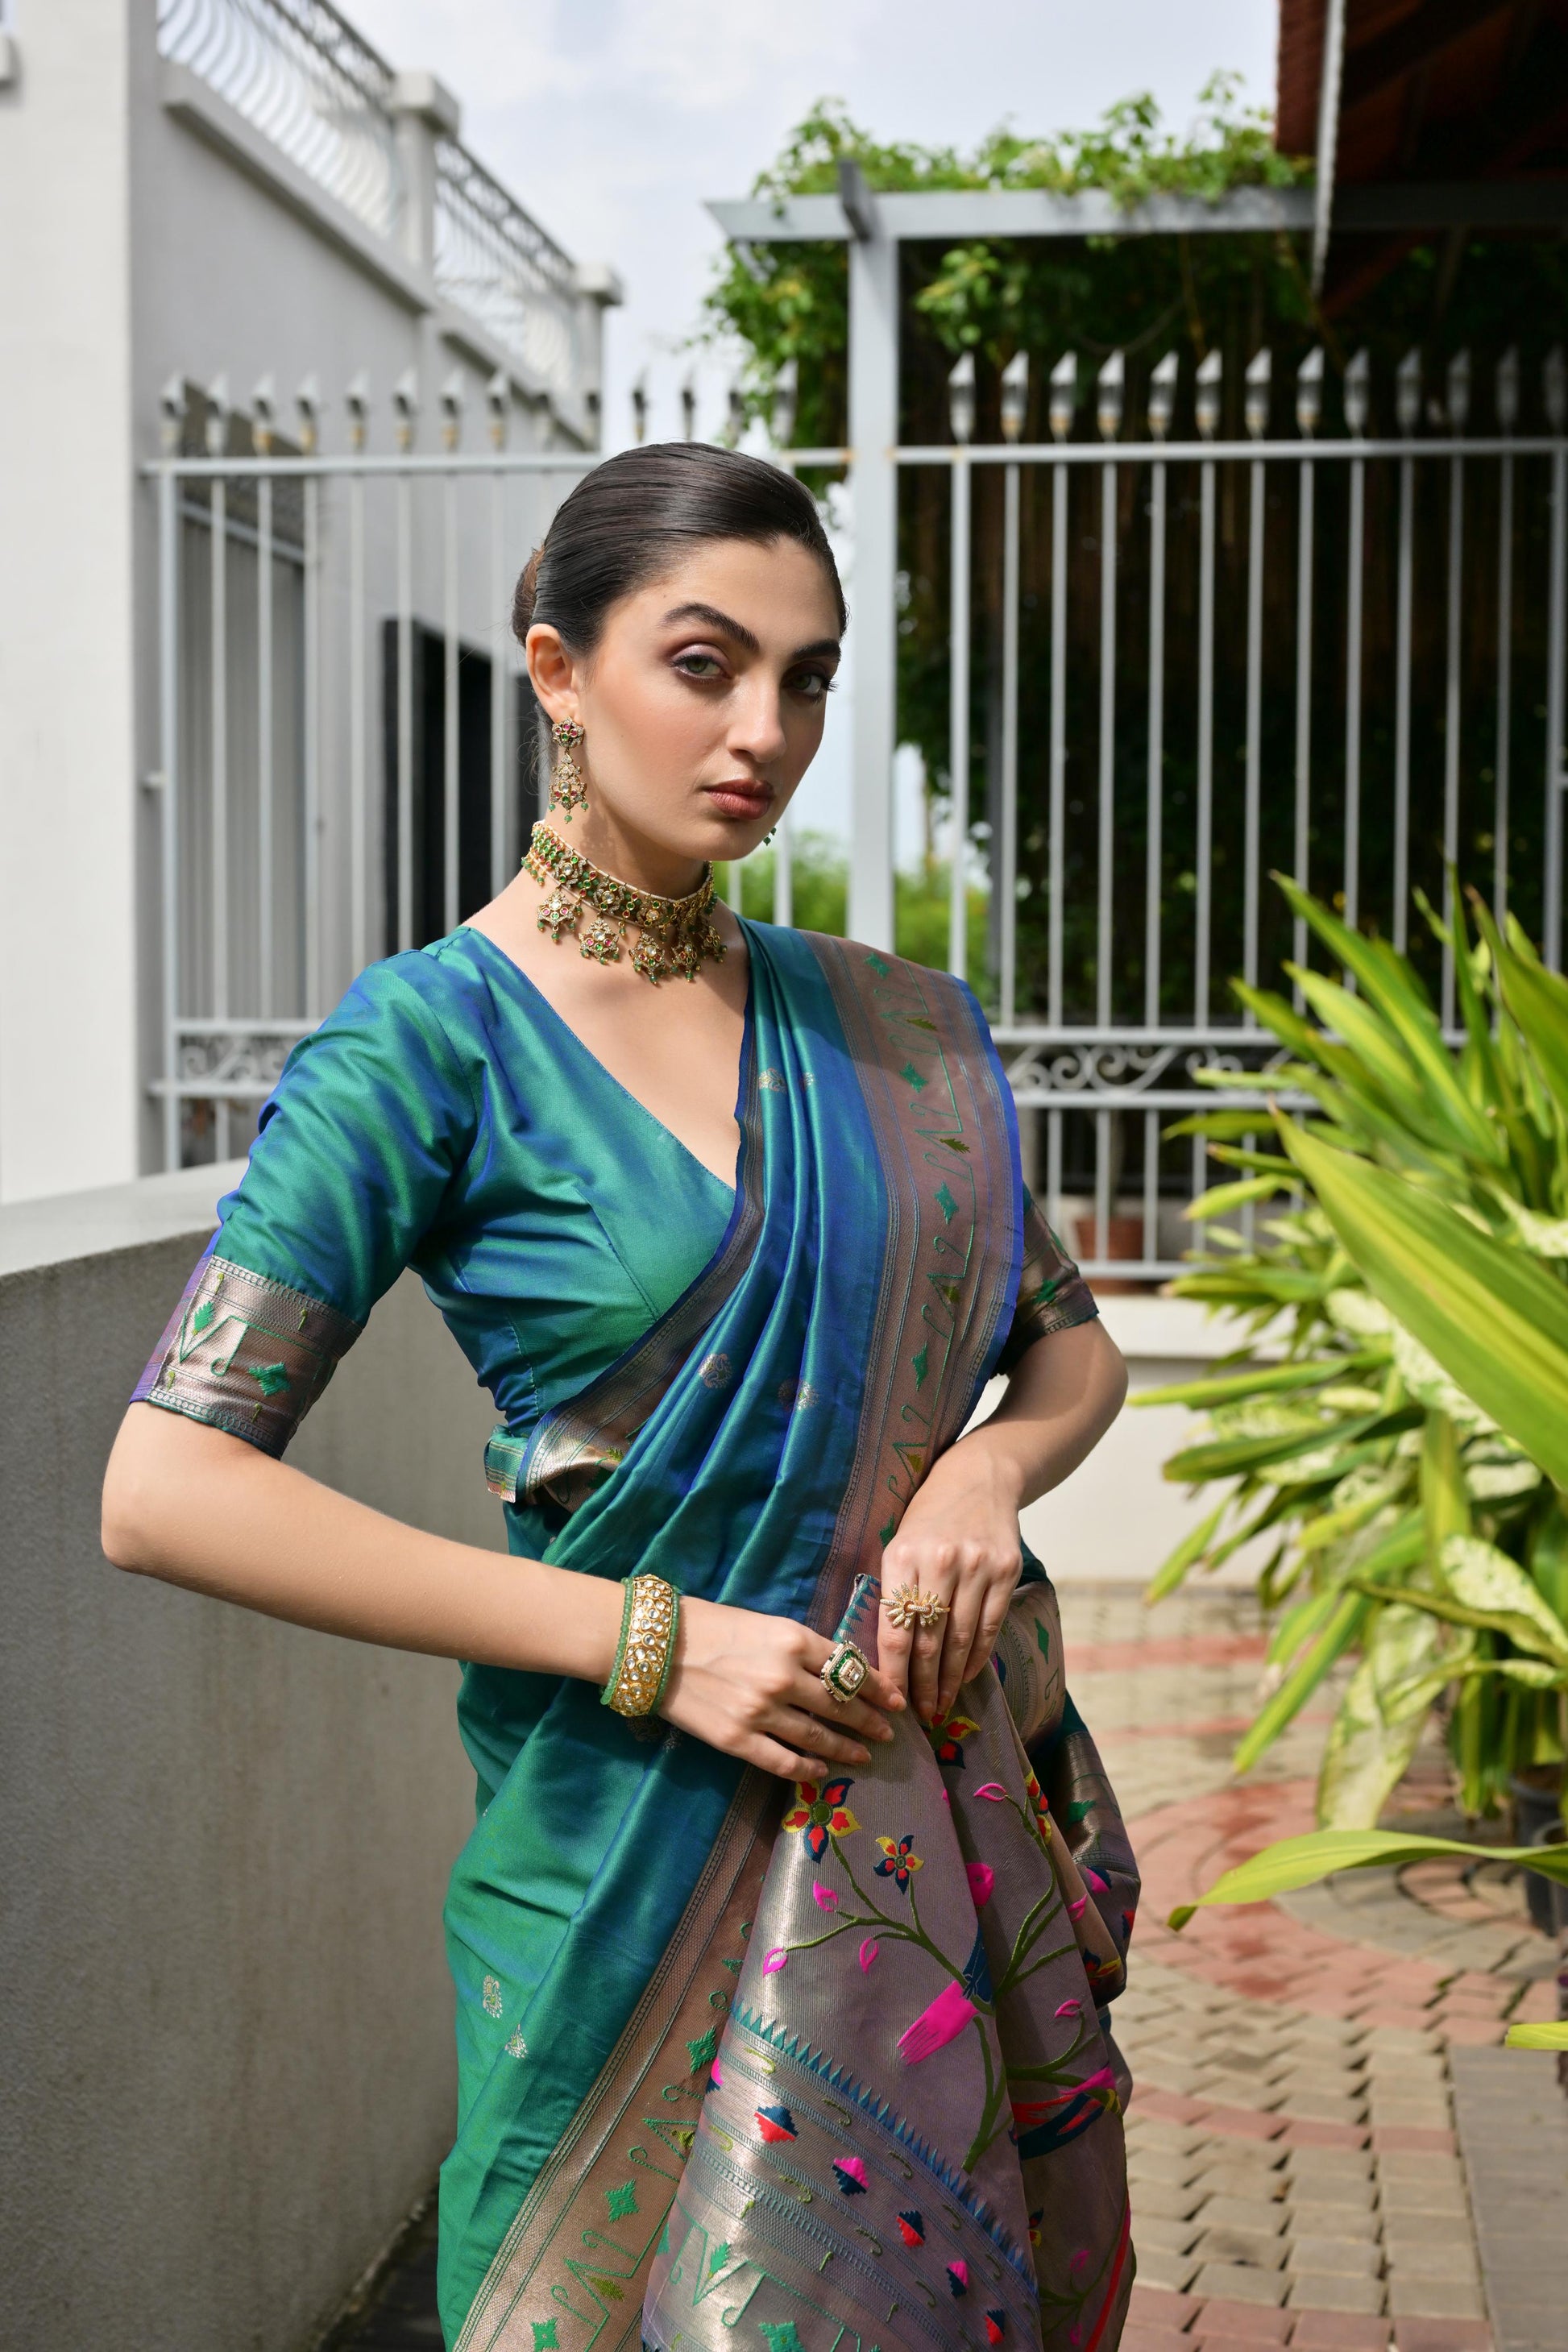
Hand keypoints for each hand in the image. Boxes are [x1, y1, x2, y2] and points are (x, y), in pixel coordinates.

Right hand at [661, 1594, 904, 1779]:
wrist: (656, 1646)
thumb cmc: (711, 1626)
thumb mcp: (765, 1624)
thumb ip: (802, 1647)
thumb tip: (839, 1670)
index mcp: (793, 1640)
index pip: (851, 1668)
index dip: (878, 1688)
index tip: (895, 1699)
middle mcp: (784, 1677)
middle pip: (842, 1705)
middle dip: (870, 1720)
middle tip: (888, 1732)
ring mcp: (762, 1712)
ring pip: (819, 1736)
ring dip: (847, 1748)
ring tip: (864, 1754)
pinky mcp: (738, 1740)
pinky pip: (784, 1761)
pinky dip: (808, 1769)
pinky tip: (821, 1771)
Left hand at [877, 1438, 1023, 1724]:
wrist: (979, 1478)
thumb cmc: (928, 1518)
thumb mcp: (898, 1544)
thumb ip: (893, 1593)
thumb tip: (886, 1657)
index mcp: (902, 1557)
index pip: (895, 1630)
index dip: (893, 1673)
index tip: (891, 1701)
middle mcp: (940, 1562)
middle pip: (929, 1641)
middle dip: (923, 1685)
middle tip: (920, 1715)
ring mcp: (977, 1567)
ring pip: (961, 1640)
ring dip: (951, 1680)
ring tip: (941, 1704)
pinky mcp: (1005, 1571)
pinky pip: (989, 1627)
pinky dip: (976, 1658)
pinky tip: (966, 1676)